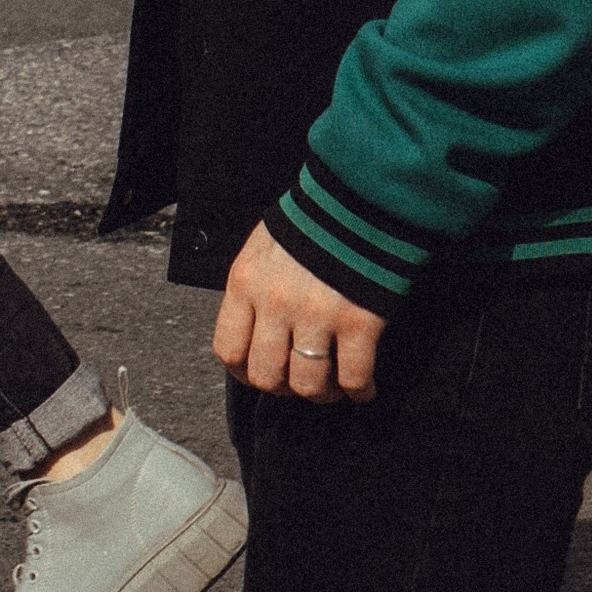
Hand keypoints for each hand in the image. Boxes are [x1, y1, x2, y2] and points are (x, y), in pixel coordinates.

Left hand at [214, 221, 385, 402]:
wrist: (359, 198)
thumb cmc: (310, 222)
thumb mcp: (262, 248)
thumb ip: (254, 289)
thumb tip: (254, 329)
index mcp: (246, 282)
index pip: (228, 349)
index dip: (244, 372)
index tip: (261, 373)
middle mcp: (275, 303)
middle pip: (266, 377)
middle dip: (283, 387)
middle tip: (299, 380)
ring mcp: (317, 315)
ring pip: (308, 386)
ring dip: (322, 394)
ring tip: (333, 386)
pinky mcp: (359, 322)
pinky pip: (354, 378)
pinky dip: (359, 391)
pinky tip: (363, 388)